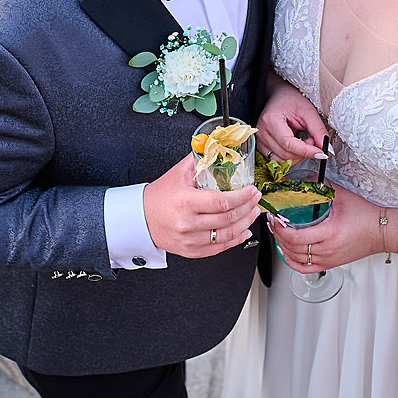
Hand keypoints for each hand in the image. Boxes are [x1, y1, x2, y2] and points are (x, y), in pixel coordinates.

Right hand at [143, 154, 261, 257]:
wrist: (141, 219)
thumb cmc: (159, 196)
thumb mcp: (178, 174)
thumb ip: (199, 160)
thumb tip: (217, 147)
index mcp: (186, 202)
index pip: (222, 201)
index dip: (242, 197)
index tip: (252, 190)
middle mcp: (188, 223)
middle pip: (228, 218)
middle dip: (248, 208)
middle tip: (256, 199)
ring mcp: (190, 240)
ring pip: (227, 235)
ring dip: (246, 223)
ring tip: (253, 213)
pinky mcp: (192, 251)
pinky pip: (219, 248)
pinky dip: (236, 240)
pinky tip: (244, 231)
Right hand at [256, 78, 328, 162]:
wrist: (280, 95)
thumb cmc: (291, 100)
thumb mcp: (308, 111)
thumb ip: (318, 131)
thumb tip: (328, 150)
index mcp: (271, 120)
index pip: (289, 144)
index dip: (307, 151)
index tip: (322, 153)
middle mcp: (262, 131)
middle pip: (286, 155)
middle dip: (304, 152)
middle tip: (312, 139)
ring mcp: (259, 140)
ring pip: (282, 161)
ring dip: (298, 156)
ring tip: (303, 141)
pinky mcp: (261, 146)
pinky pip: (277, 160)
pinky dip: (290, 157)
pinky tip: (295, 146)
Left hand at [267, 184, 397, 271]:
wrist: (382, 230)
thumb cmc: (366, 215)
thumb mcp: (342, 196)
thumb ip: (321, 187)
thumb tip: (304, 180)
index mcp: (329, 233)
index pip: (295, 238)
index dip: (280, 229)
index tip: (275, 219)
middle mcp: (327, 249)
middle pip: (292, 249)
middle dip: (277, 236)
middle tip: (273, 223)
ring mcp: (328, 259)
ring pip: (296, 259)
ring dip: (282, 247)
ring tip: (278, 234)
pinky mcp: (330, 263)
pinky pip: (305, 268)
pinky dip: (292, 261)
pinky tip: (287, 253)